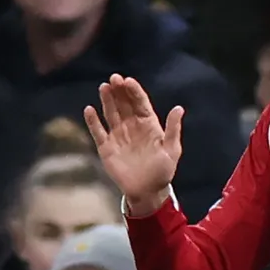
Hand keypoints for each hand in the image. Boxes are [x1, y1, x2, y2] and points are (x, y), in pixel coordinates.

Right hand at [83, 75, 183, 214]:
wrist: (147, 191)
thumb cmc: (162, 171)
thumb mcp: (171, 150)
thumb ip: (173, 129)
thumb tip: (179, 108)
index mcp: (148, 124)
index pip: (139, 102)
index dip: (134, 91)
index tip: (128, 80)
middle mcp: (131, 126)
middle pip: (124, 104)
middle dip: (119, 91)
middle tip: (114, 78)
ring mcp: (118, 136)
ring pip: (111, 113)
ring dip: (107, 100)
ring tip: (104, 87)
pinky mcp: (106, 148)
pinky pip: (98, 131)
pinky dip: (93, 121)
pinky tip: (89, 109)